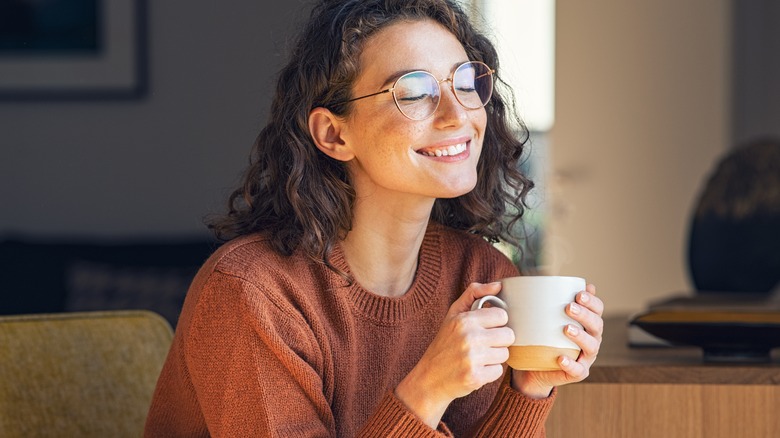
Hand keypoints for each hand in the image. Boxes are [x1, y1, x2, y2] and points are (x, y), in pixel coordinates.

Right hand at [395, 282, 513, 427]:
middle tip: (483, 344)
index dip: (496, 323)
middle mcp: (469, 337)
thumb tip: (498, 285)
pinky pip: (498, 371)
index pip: (502, 316)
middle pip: (508, 335)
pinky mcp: (476, 377)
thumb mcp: (453, 314)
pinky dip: (489, 372)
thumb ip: (474, 294)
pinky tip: (476, 369)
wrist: (429, 378)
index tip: (486, 328)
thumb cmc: (444, 343)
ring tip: (478, 357)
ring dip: (494, 357)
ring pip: (505, 354)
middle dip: (498, 341)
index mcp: (465, 320)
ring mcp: (472, 358)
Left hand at [511, 283, 603, 398]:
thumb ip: (547, 300)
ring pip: (591, 346)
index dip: (592, 301)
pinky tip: (561, 358)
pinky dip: (571, 364)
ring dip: (581, 336)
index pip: (597, 309)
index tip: (579, 294)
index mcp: (587, 323)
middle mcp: (591, 339)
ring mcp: (586, 357)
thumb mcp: (543, 317)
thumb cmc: (541, 337)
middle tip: (568, 307)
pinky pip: (578, 370)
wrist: (534, 367)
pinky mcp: (577, 373)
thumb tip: (543, 277)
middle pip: (596, 325)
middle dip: (585, 315)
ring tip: (566, 329)